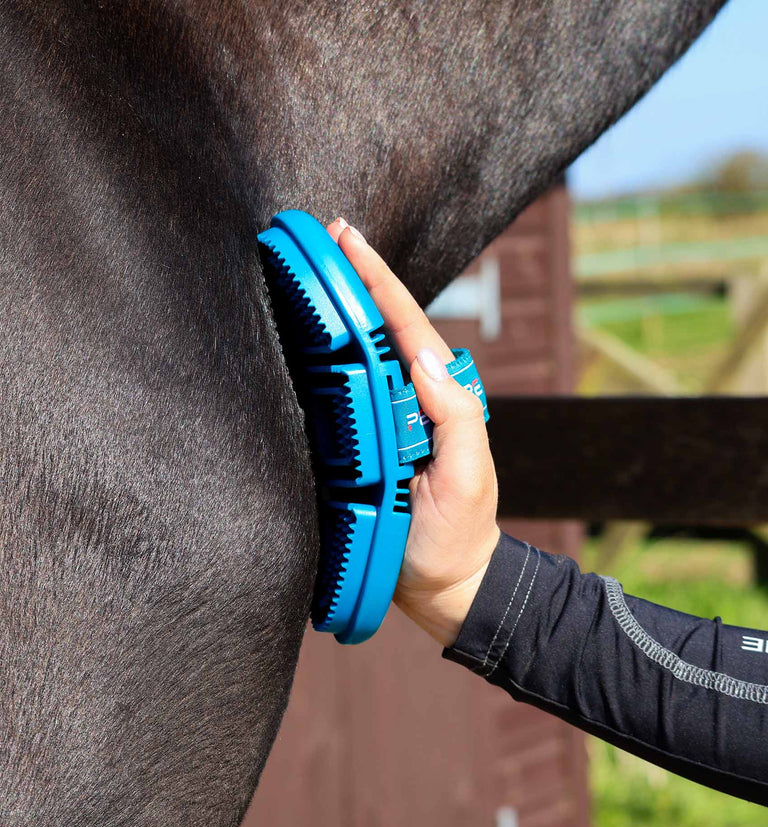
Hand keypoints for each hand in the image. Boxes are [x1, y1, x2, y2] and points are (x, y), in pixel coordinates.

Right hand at [325, 218, 499, 646]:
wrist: (444, 585)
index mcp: (436, 399)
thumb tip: (426, 359)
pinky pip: (339, 395)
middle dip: (350, 279)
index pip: (404, 326)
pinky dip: (321, 361)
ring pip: (356, 355)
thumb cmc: (457, 535)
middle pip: (377, 329)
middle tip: (319, 236)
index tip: (347, 239)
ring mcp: (382, 422)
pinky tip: (299, 338)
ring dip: (333, 311)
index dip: (376, 280)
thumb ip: (456, 419)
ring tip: (304, 271)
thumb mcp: (469, 478)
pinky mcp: (360, 446)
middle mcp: (406, 401)